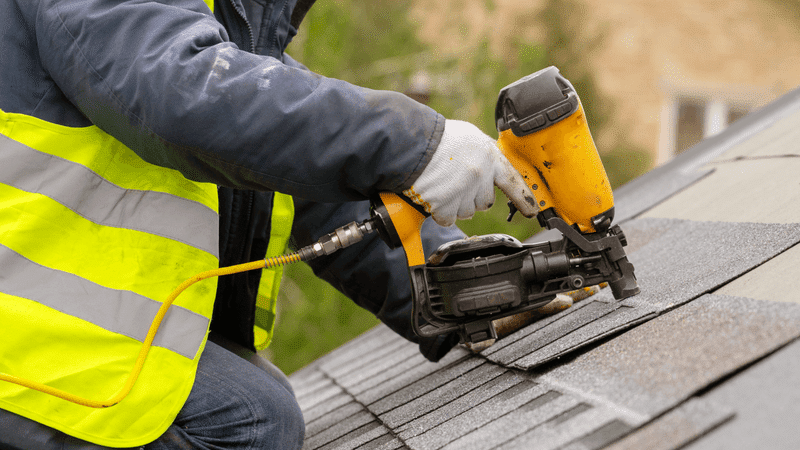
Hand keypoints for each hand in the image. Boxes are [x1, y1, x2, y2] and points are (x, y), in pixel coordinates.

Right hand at [403, 119, 538, 226]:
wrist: (412, 143)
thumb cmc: (438, 138)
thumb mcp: (470, 138)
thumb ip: (484, 154)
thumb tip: (491, 167)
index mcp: (489, 157)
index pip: (514, 182)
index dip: (524, 199)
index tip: (532, 211)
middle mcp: (480, 175)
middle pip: (485, 202)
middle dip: (473, 197)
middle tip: (457, 182)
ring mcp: (463, 191)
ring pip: (467, 212)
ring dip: (456, 204)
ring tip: (443, 185)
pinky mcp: (445, 204)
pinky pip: (448, 219)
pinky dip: (441, 212)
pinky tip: (434, 197)